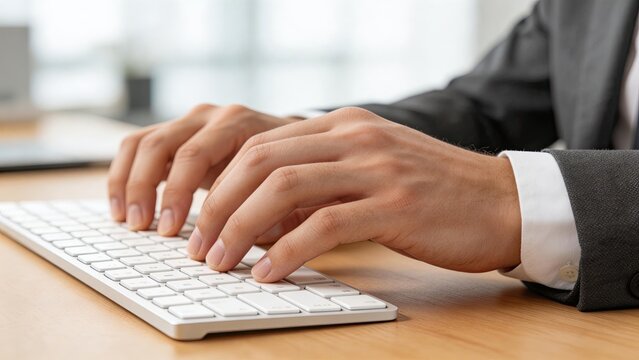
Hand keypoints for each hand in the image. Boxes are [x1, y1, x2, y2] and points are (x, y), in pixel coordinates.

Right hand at [107, 104, 297, 233]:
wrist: (295, 141)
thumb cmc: (293, 169)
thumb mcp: (291, 184)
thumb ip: (273, 207)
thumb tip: (248, 239)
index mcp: (238, 123)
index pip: (194, 156)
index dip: (177, 195)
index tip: (172, 231)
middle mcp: (210, 117)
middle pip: (162, 145)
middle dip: (148, 190)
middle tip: (144, 228)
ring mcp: (190, 122)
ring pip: (142, 143)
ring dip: (129, 183)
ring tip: (128, 221)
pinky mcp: (177, 134)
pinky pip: (137, 147)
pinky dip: (124, 176)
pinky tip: (122, 208)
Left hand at [188, 107, 521, 280]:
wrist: (501, 201)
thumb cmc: (432, 193)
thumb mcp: (370, 171)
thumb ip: (320, 183)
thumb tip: (263, 215)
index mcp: (343, 125)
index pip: (260, 144)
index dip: (219, 183)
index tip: (199, 220)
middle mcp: (354, 136)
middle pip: (260, 161)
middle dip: (217, 205)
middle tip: (198, 245)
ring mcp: (376, 167)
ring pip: (284, 188)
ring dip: (240, 228)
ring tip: (221, 261)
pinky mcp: (395, 204)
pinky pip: (324, 225)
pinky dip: (286, 251)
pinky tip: (269, 272)